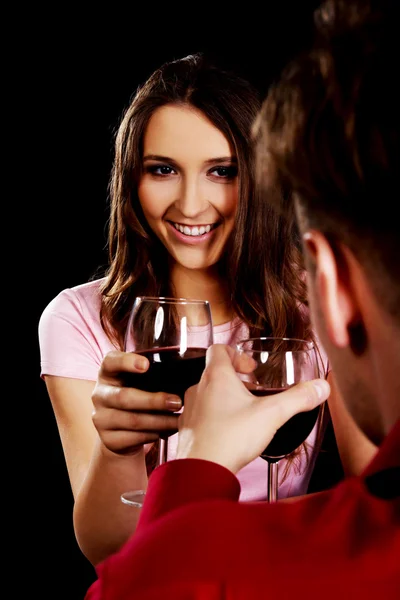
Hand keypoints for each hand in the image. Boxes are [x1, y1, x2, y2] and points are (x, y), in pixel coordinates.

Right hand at [91, 351, 181, 455]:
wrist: (120, 430)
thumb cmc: (136, 395)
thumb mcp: (138, 381)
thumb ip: (152, 374)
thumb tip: (187, 373)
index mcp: (108, 373)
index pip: (110, 361)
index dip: (126, 362)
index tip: (146, 365)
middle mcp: (100, 394)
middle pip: (124, 397)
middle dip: (154, 400)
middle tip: (177, 402)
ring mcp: (101, 419)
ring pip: (133, 421)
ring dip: (160, 421)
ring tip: (179, 420)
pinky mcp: (108, 440)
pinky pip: (134, 438)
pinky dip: (154, 434)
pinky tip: (168, 430)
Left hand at [177, 344, 329, 472]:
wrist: (201, 470)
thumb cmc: (231, 437)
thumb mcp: (272, 414)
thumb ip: (298, 399)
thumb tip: (321, 387)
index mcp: (216, 376)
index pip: (218, 349)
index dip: (236, 353)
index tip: (251, 368)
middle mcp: (198, 388)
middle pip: (214, 372)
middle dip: (235, 379)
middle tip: (253, 391)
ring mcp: (189, 409)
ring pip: (206, 394)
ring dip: (223, 398)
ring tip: (243, 413)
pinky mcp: (186, 429)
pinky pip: (199, 415)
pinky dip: (213, 418)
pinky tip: (228, 433)